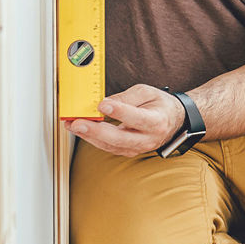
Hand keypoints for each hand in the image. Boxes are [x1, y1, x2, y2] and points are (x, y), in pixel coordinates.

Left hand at [64, 83, 182, 156]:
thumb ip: (126, 98)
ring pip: (110, 146)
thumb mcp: (147, 92)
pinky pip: (108, 147)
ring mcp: (137, 148)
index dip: (119, 112)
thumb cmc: (159, 105)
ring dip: (89, 136)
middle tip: (78, 122)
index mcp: (156, 121)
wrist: (172, 121)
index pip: (136, 118)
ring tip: (72, 125)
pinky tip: (81, 130)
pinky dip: (93, 139)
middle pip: (119, 138)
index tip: (103, 105)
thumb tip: (105, 103)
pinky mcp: (128, 151)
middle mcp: (147, 139)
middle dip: (95, 131)